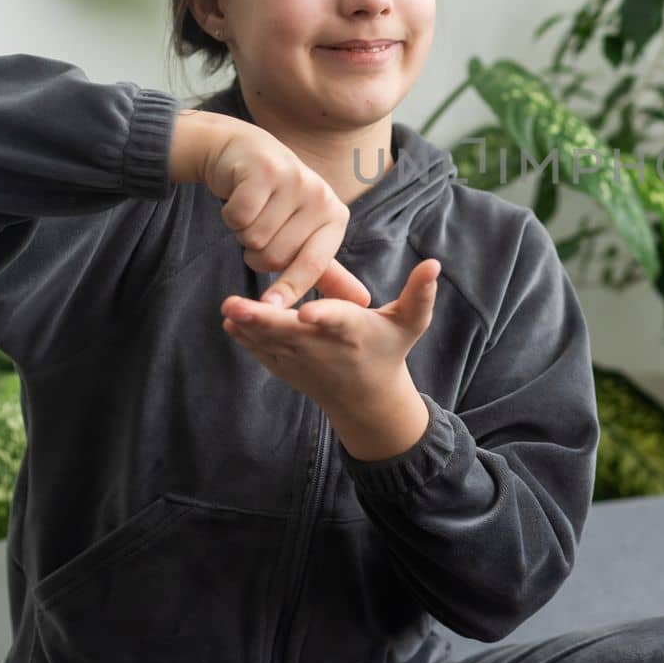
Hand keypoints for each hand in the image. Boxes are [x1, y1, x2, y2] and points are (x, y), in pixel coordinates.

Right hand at [172, 110, 370, 307]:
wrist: (242, 153)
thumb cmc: (276, 201)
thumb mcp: (306, 234)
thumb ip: (328, 271)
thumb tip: (364, 301)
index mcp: (336, 216)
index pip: (313, 265)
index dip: (289, 288)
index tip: (269, 307)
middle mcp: (321, 196)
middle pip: (275, 258)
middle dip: (257, 251)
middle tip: (261, 225)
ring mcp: (294, 179)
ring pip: (254, 239)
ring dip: (243, 232)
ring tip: (253, 210)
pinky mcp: (263, 170)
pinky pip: (238, 218)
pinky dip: (230, 214)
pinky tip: (238, 196)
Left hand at [221, 258, 440, 459]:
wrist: (366, 399)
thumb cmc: (389, 350)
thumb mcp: (410, 324)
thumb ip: (420, 294)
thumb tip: (435, 263)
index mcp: (353, 332)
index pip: (338, 321)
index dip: (324, 316)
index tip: (307, 313)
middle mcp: (324, 348)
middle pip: (290, 333)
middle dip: (263, 321)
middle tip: (236, 306)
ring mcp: (301, 361)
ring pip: (270, 342)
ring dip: (248, 328)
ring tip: (228, 310)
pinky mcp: (286, 367)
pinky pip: (263, 352)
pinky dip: (246, 339)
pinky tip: (231, 322)